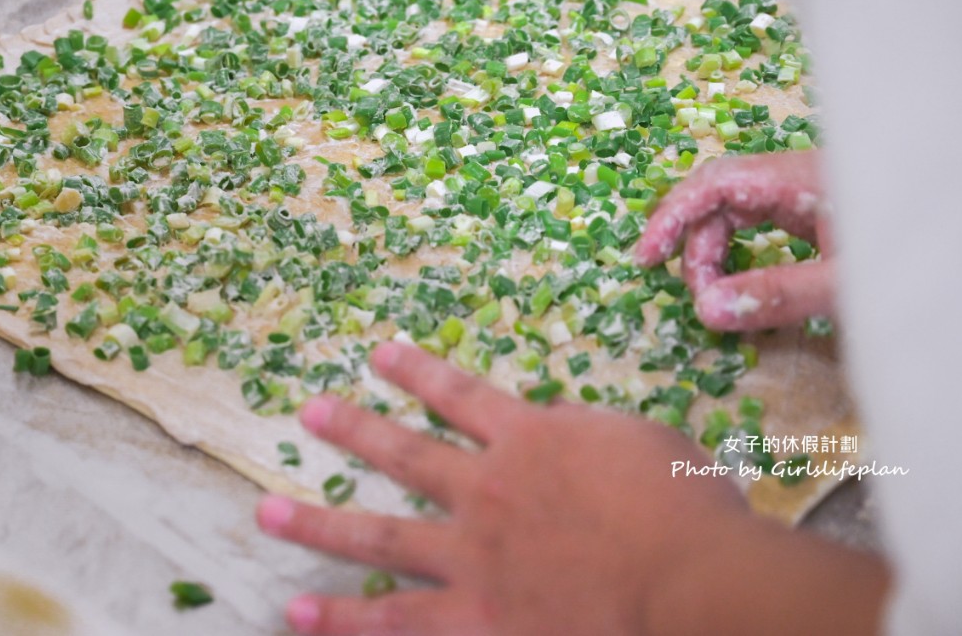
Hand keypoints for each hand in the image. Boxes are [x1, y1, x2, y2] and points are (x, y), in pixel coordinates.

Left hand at [256, 341, 748, 634]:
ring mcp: (473, 558)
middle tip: (309, 413)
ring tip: (267, 513)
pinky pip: (396, 623)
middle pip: (403, 455)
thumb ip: (591, 431)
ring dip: (318, 525)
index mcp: (529, 439)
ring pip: (378, 538)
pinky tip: (299, 613)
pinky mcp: (476, 619)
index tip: (378, 353)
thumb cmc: (685, 508)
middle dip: (353, 430)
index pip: (458, 395)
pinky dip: (344, 621)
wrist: (694, 584)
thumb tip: (562, 424)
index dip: (415, 371)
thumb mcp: (645, 443)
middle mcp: (485, 491)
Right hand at [635, 150, 833, 331]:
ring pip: (738, 214)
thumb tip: (705, 310)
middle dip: (697, 247)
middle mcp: (797, 179)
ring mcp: (808, 196)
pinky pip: (760, 224)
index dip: (673, 217)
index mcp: (801, 178)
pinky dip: (739, 253)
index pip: (716, 182)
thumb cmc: (927, 264)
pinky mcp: (818, 215)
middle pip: (721, 200)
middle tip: (702, 299)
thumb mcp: (846, 283)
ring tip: (719, 299)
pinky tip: (739, 280)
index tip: (647, 259)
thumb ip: (779, 295)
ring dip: (716, 254)